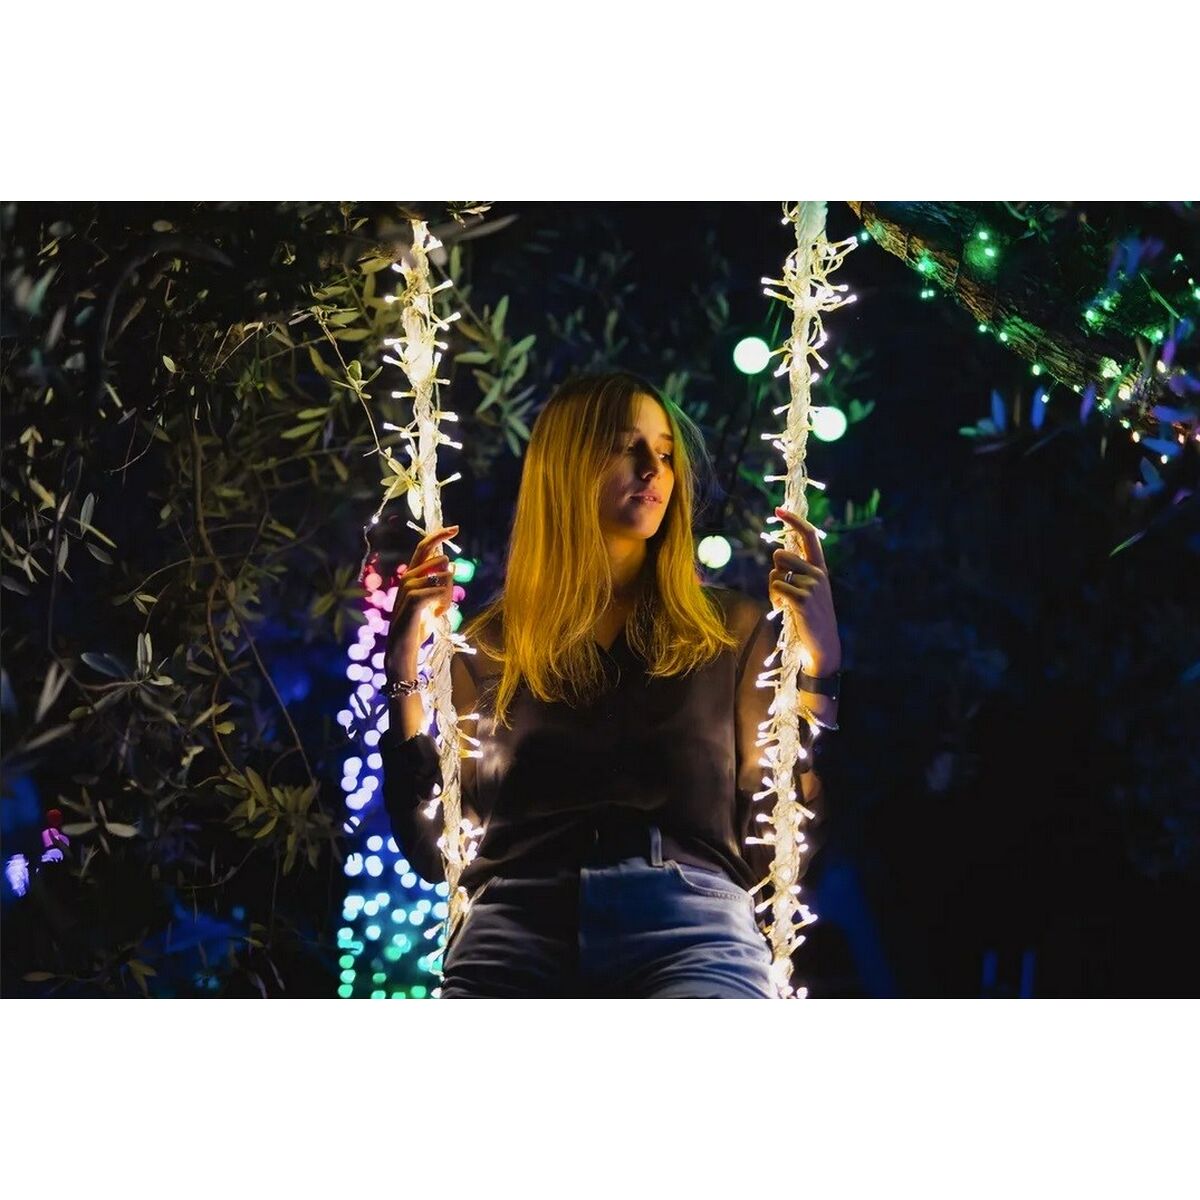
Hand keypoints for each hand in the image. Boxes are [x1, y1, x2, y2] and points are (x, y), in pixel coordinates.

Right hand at [386, 522, 459, 666]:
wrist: (403, 649)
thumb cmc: (418, 626)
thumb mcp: (434, 602)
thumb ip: (440, 584)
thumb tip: (452, 567)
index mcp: (412, 575)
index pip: (424, 547)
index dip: (439, 535)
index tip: (455, 528)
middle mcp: (408, 577)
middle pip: (441, 559)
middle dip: (450, 578)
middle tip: (443, 600)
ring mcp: (408, 587)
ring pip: (444, 577)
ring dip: (447, 596)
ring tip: (437, 612)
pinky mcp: (412, 599)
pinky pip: (439, 591)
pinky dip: (443, 604)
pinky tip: (436, 615)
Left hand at [768, 507, 840, 674]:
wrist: (822, 644)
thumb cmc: (810, 616)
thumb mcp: (809, 589)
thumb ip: (797, 571)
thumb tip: (778, 553)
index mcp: (820, 568)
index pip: (808, 536)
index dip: (793, 521)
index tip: (779, 510)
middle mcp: (818, 573)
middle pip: (780, 555)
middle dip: (774, 571)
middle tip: (782, 590)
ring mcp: (811, 586)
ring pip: (775, 573)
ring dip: (772, 588)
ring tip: (784, 602)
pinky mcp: (802, 600)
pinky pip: (776, 588)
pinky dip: (774, 599)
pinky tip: (784, 609)